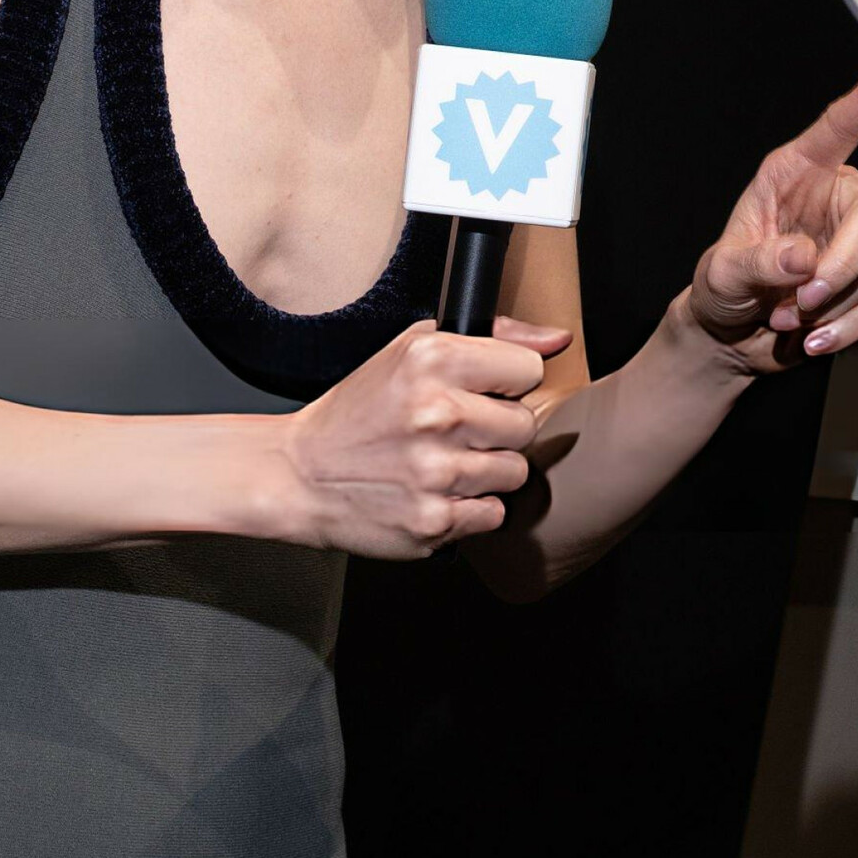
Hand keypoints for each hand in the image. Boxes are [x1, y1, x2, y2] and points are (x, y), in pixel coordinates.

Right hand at [278, 314, 570, 559]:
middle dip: (498, 430)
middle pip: (527, 425)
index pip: (528, 370)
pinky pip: (494, 513)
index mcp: (431, 359)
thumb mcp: (409, 350)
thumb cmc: (358, 411)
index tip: (480, 392)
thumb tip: (557, 340)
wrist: (301, 475)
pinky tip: (437, 493)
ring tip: (444, 463)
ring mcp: (437, 471)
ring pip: (515, 472)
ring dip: (486, 472)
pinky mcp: (435, 521)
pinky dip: (471, 509)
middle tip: (456, 432)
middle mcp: (436, 412)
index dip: (506, 383)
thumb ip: (493, 336)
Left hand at [687, 57, 857, 376]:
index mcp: (794, 173)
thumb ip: (757, 263)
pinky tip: (815, 341)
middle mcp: (833, 199)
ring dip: (833, 306)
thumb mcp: (721, 273)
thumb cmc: (721, 288)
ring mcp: (855, 241)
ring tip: (788, 320)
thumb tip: (806, 259)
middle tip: (805, 300)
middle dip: (843, 265)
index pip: (838, 128)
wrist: (729, 336)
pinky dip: (849, 328)